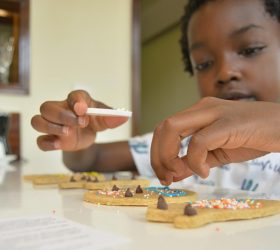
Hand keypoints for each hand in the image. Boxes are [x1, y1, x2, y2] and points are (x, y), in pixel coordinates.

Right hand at [31, 90, 128, 150]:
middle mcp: (60, 109)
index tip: (83, 108)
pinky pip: (40, 141)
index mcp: (76, 101)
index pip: (74, 95)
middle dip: (62, 115)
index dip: (76, 100)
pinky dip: (47, 143)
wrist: (89, 135)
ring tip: (68, 132)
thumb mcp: (105, 119)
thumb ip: (113, 118)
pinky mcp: (51, 139)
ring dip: (50, 127)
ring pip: (37, 121)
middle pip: (47, 107)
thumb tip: (124, 117)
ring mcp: (52, 124)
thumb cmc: (94, 121)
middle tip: (80, 123)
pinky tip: (59, 144)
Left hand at [151, 97, 279, 184]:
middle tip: (165, 178)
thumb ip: (195, 161)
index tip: (163, 175)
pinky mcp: (227, 123)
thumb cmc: (252, 137)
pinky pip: (199, 142)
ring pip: (173, 129)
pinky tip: (204, 171)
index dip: (157, 153)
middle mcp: (201, 109)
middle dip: (157, 156)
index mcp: (198, 113)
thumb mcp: (217, 153)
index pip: (165, 129)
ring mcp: (214, 113)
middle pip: (163, 128)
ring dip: (168, 156)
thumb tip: (174, 174)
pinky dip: (194, 160)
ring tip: (178, 174)